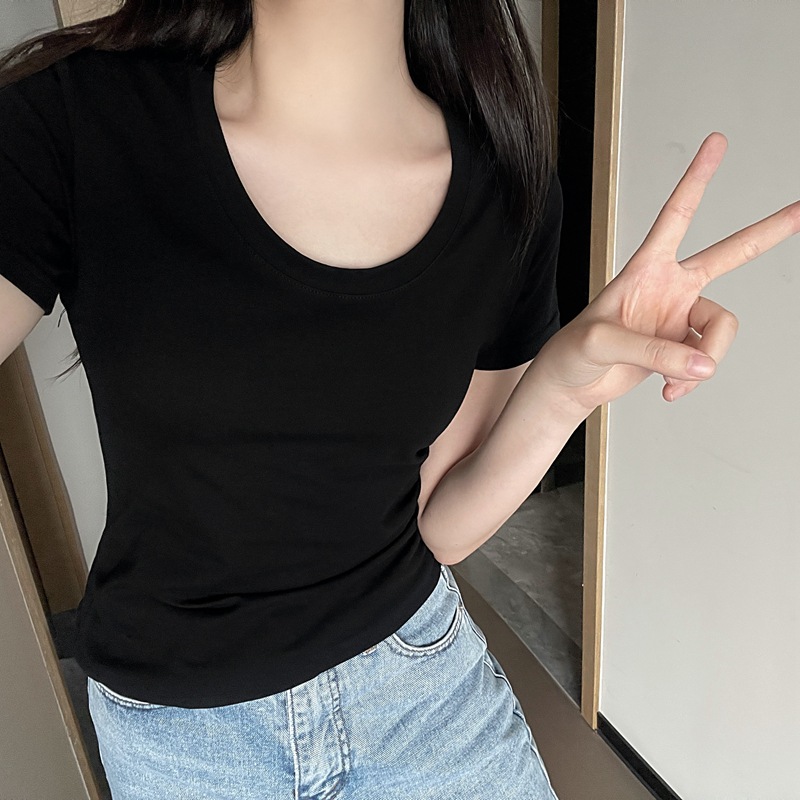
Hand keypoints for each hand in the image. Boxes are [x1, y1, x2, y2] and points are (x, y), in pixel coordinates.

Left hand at [533, 132, 799, 414]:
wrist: (570, 385)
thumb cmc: (572, 353)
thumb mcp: (601, 342)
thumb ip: (652, 350)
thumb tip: (702, 366)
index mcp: (644, 270)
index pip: (676, 216)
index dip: (696, 180)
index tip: (716, 143)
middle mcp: (669, 288)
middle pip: (728, 254)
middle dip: (767, 232)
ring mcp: (679, 318)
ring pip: (720, 329)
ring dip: (705, 359)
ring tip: (673, 380)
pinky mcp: (682, 348)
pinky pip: (707, 361)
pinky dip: (692, 380)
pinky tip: (669, 391)